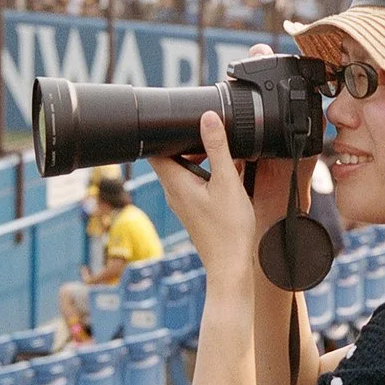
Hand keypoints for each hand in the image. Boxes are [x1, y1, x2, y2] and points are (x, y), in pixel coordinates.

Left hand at [153, 112, 262, 283]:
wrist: (230, 265)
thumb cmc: (228, 229)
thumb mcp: (227, 182)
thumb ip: (218, 148)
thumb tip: (208, 118)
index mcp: (175, 182)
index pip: (154, 149)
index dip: (164, 132)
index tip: (180, 122)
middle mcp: (173, 192)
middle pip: (170, 157)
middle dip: (187, 143)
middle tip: (210, 136)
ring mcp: (182, 203)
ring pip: (184, 171)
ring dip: (200, 159)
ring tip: (223, 156)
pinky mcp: (193, 210)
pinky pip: (194, 184)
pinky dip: (207, 175)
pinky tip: (227, 177)